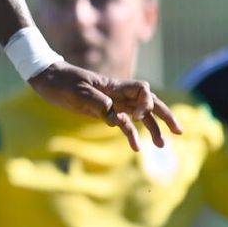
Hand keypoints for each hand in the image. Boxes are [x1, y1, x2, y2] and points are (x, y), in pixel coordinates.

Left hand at [28, 62, 181, 151]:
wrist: (48, 79)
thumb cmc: (62, 81)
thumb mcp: (77, 91)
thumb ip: (97, 102)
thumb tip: (114, 116)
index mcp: (114, 86)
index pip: (142, 89)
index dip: (146, 101)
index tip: (136, 115)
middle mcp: (117, 94)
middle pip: (149, 102)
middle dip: (165, 115)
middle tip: (180, 131)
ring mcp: (112, 103)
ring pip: (139, 115)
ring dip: (152, 128)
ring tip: (162, 144)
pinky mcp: (103, 112)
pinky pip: (123, 123)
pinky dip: (131, 134)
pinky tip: (136, 147)